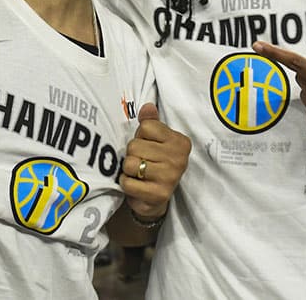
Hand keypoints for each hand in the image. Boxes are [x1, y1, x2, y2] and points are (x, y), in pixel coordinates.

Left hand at [119, 104, 190, 221]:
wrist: (155, 198)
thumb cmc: (154, 163)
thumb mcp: (154, 139)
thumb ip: (151, 121)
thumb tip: (147, 106)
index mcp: (179, 141)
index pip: (146, 126)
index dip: (140, 136)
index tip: (147, 146)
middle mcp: (179, 158)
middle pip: (134, 145)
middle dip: (132, 154)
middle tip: (141, 162)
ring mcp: (170, 177)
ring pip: (130, 164)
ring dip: (128, 170)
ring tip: (137, 173)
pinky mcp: (159, 194)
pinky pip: (128, 183)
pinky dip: (126, 184)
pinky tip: (135, 185)